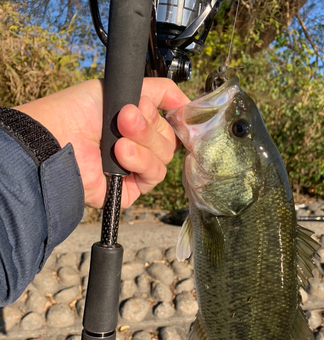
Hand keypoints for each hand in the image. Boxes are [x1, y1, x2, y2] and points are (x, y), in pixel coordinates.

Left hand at [15, 78, 189, 207]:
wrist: (58, 137)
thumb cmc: (78, 111)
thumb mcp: (119, 87)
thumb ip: (156, 90)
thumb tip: (185, 101)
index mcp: (136, 123)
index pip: (169, 120)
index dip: (171, 112)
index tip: (169, 107)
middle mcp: (138, 146)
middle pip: (169, 139)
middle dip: (148, 126)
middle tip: (125, 118)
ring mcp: (135, 169)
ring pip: (164, 157)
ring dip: (143, 143)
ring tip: (118, 139)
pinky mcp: (131, 189)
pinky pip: (154, 174)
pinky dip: (141, 161)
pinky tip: (120, 153)